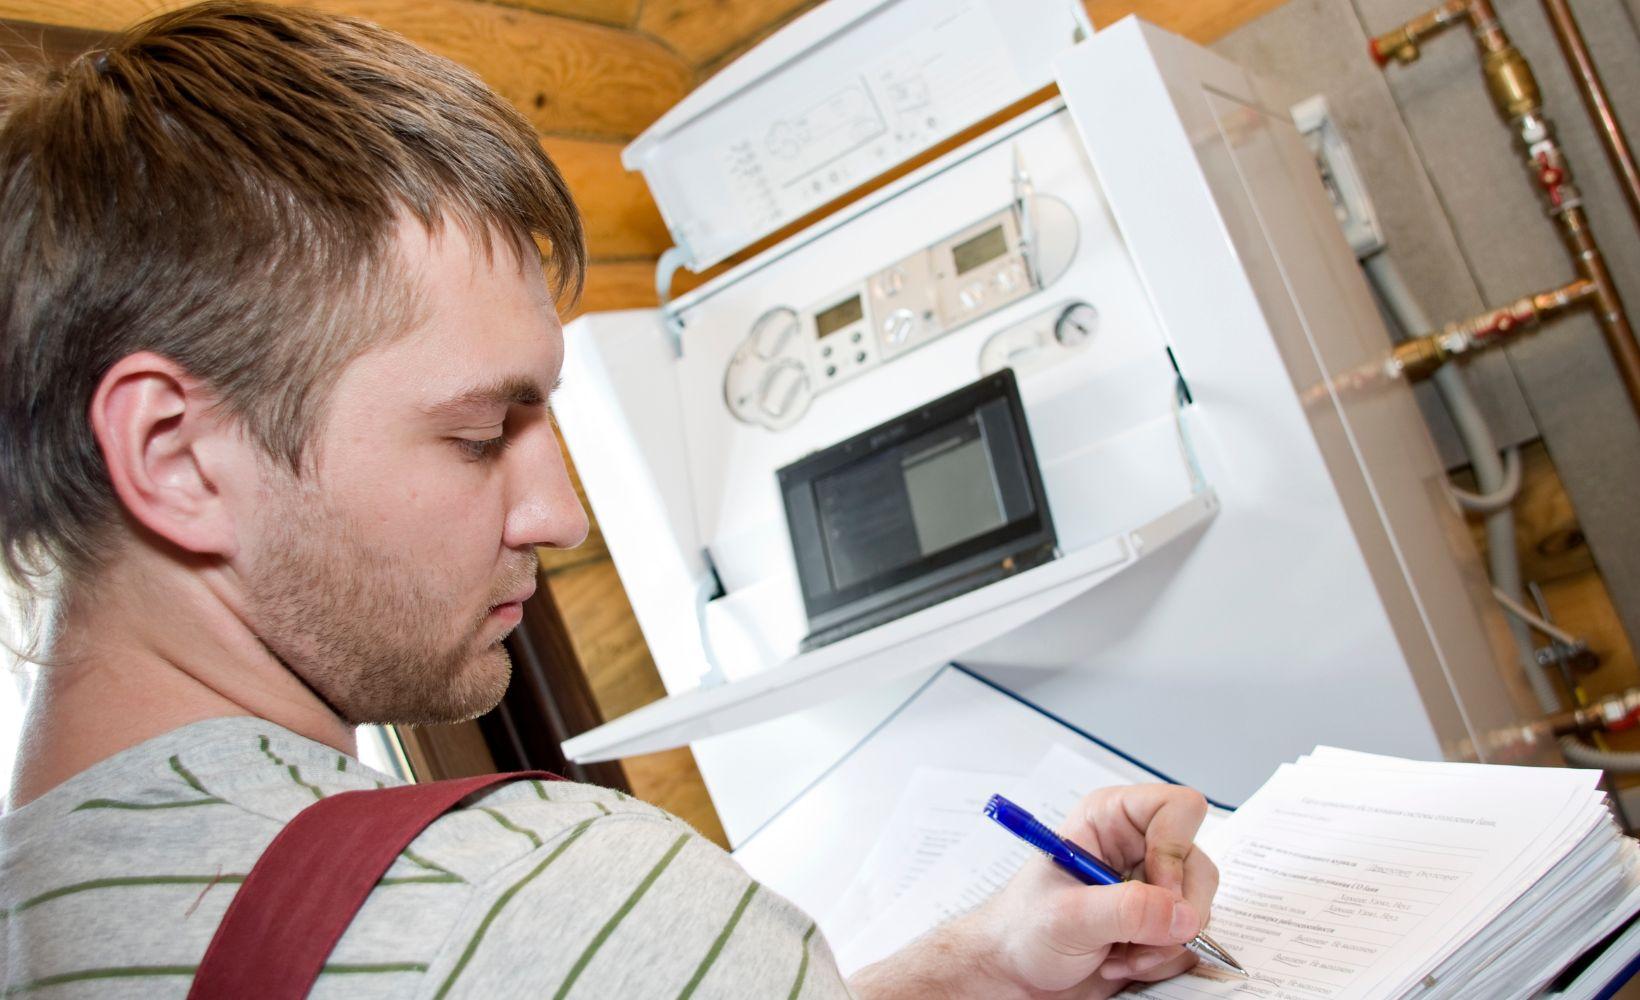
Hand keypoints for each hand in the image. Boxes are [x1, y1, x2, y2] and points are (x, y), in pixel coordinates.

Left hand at [848, 783, 1218, 999]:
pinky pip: (1191, 939)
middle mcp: (1137, 847)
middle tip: (1136, 938)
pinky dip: (1164, 959)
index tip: (1156, 890)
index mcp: (1111, 819)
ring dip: (1165, 943)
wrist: (1015, 973)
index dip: (1174, 849)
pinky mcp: (1157, 923)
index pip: (1178, 808)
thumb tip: (1183, 914)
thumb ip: (1126, 911)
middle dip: (1173, 912)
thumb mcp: (1067, 916)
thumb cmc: (1022, 930)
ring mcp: (1151, 887)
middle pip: (1198, 864)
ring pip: (1199, 906)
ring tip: (1121, 955)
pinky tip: (1124, 962)